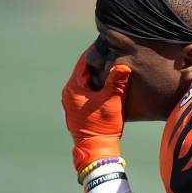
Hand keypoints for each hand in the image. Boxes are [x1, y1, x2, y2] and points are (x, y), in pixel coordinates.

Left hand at [61, 49, 130, 174]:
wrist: (98, 150)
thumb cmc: (104, 126)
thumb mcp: (112, 101)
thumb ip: (117, 81)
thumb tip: (123, 64)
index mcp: (73, 88)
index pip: (84, 62)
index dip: (96, 51)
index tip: (107, 42)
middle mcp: (68, 94)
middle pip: (84, 71)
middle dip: (98, 62)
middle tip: (112, 52)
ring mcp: (70, 103)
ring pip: (85, 81)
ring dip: (98, 75)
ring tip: (112, 66)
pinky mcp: (76, 110)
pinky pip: (85, 91)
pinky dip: (95, 86)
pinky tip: (107, 84)